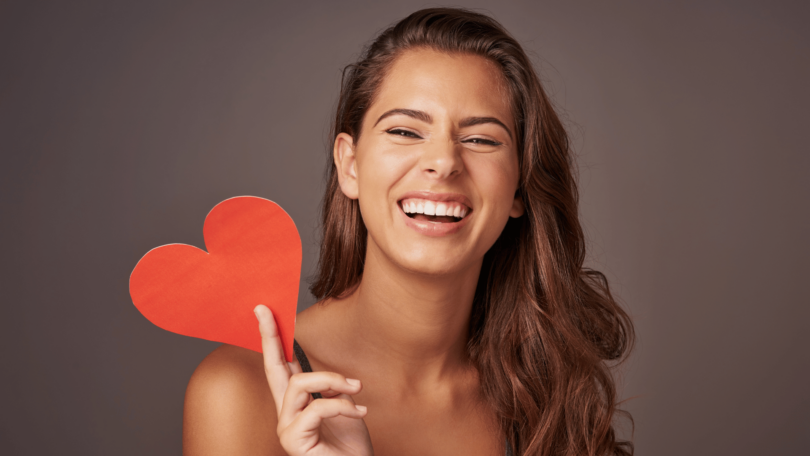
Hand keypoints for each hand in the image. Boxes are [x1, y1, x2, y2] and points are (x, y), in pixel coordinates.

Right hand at [254, 305, 373, 455]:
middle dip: (269, 336)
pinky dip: (342, 406)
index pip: (281, 366)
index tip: (266, 311)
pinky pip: (316, 407)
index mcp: (297, 405)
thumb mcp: (345, 409)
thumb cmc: (351, 450)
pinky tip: (360, 413)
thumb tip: (330, 379)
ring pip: (300, 384)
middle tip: (264, 309)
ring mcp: (286, 428)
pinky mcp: (292, 440)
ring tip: (357, 389)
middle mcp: (286, 414)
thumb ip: (332, 391)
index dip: (274, 339)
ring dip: (333, 381)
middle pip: (272, 368)